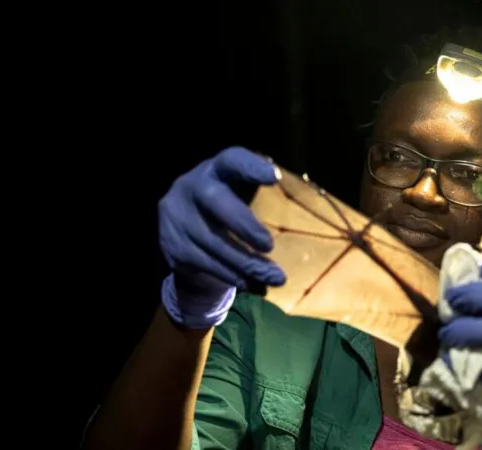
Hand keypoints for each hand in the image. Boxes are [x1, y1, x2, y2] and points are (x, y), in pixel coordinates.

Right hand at [157, 146, 285, 328]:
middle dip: (244, 224)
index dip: (250, 166)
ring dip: (247, 263)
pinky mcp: (174, 247)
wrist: (184, 234)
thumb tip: (308, 213)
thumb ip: (261, 198)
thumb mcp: (240, 196)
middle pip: (215, 201)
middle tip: (269, 244)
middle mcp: (190, 187)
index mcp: (215, 169)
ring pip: (213, 242)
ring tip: (276, 277)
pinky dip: (233, 276)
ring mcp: (177, 218)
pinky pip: (207, 264)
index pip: (231, 160)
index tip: (274, 177)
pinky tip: (254, 285)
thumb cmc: (229, 211)